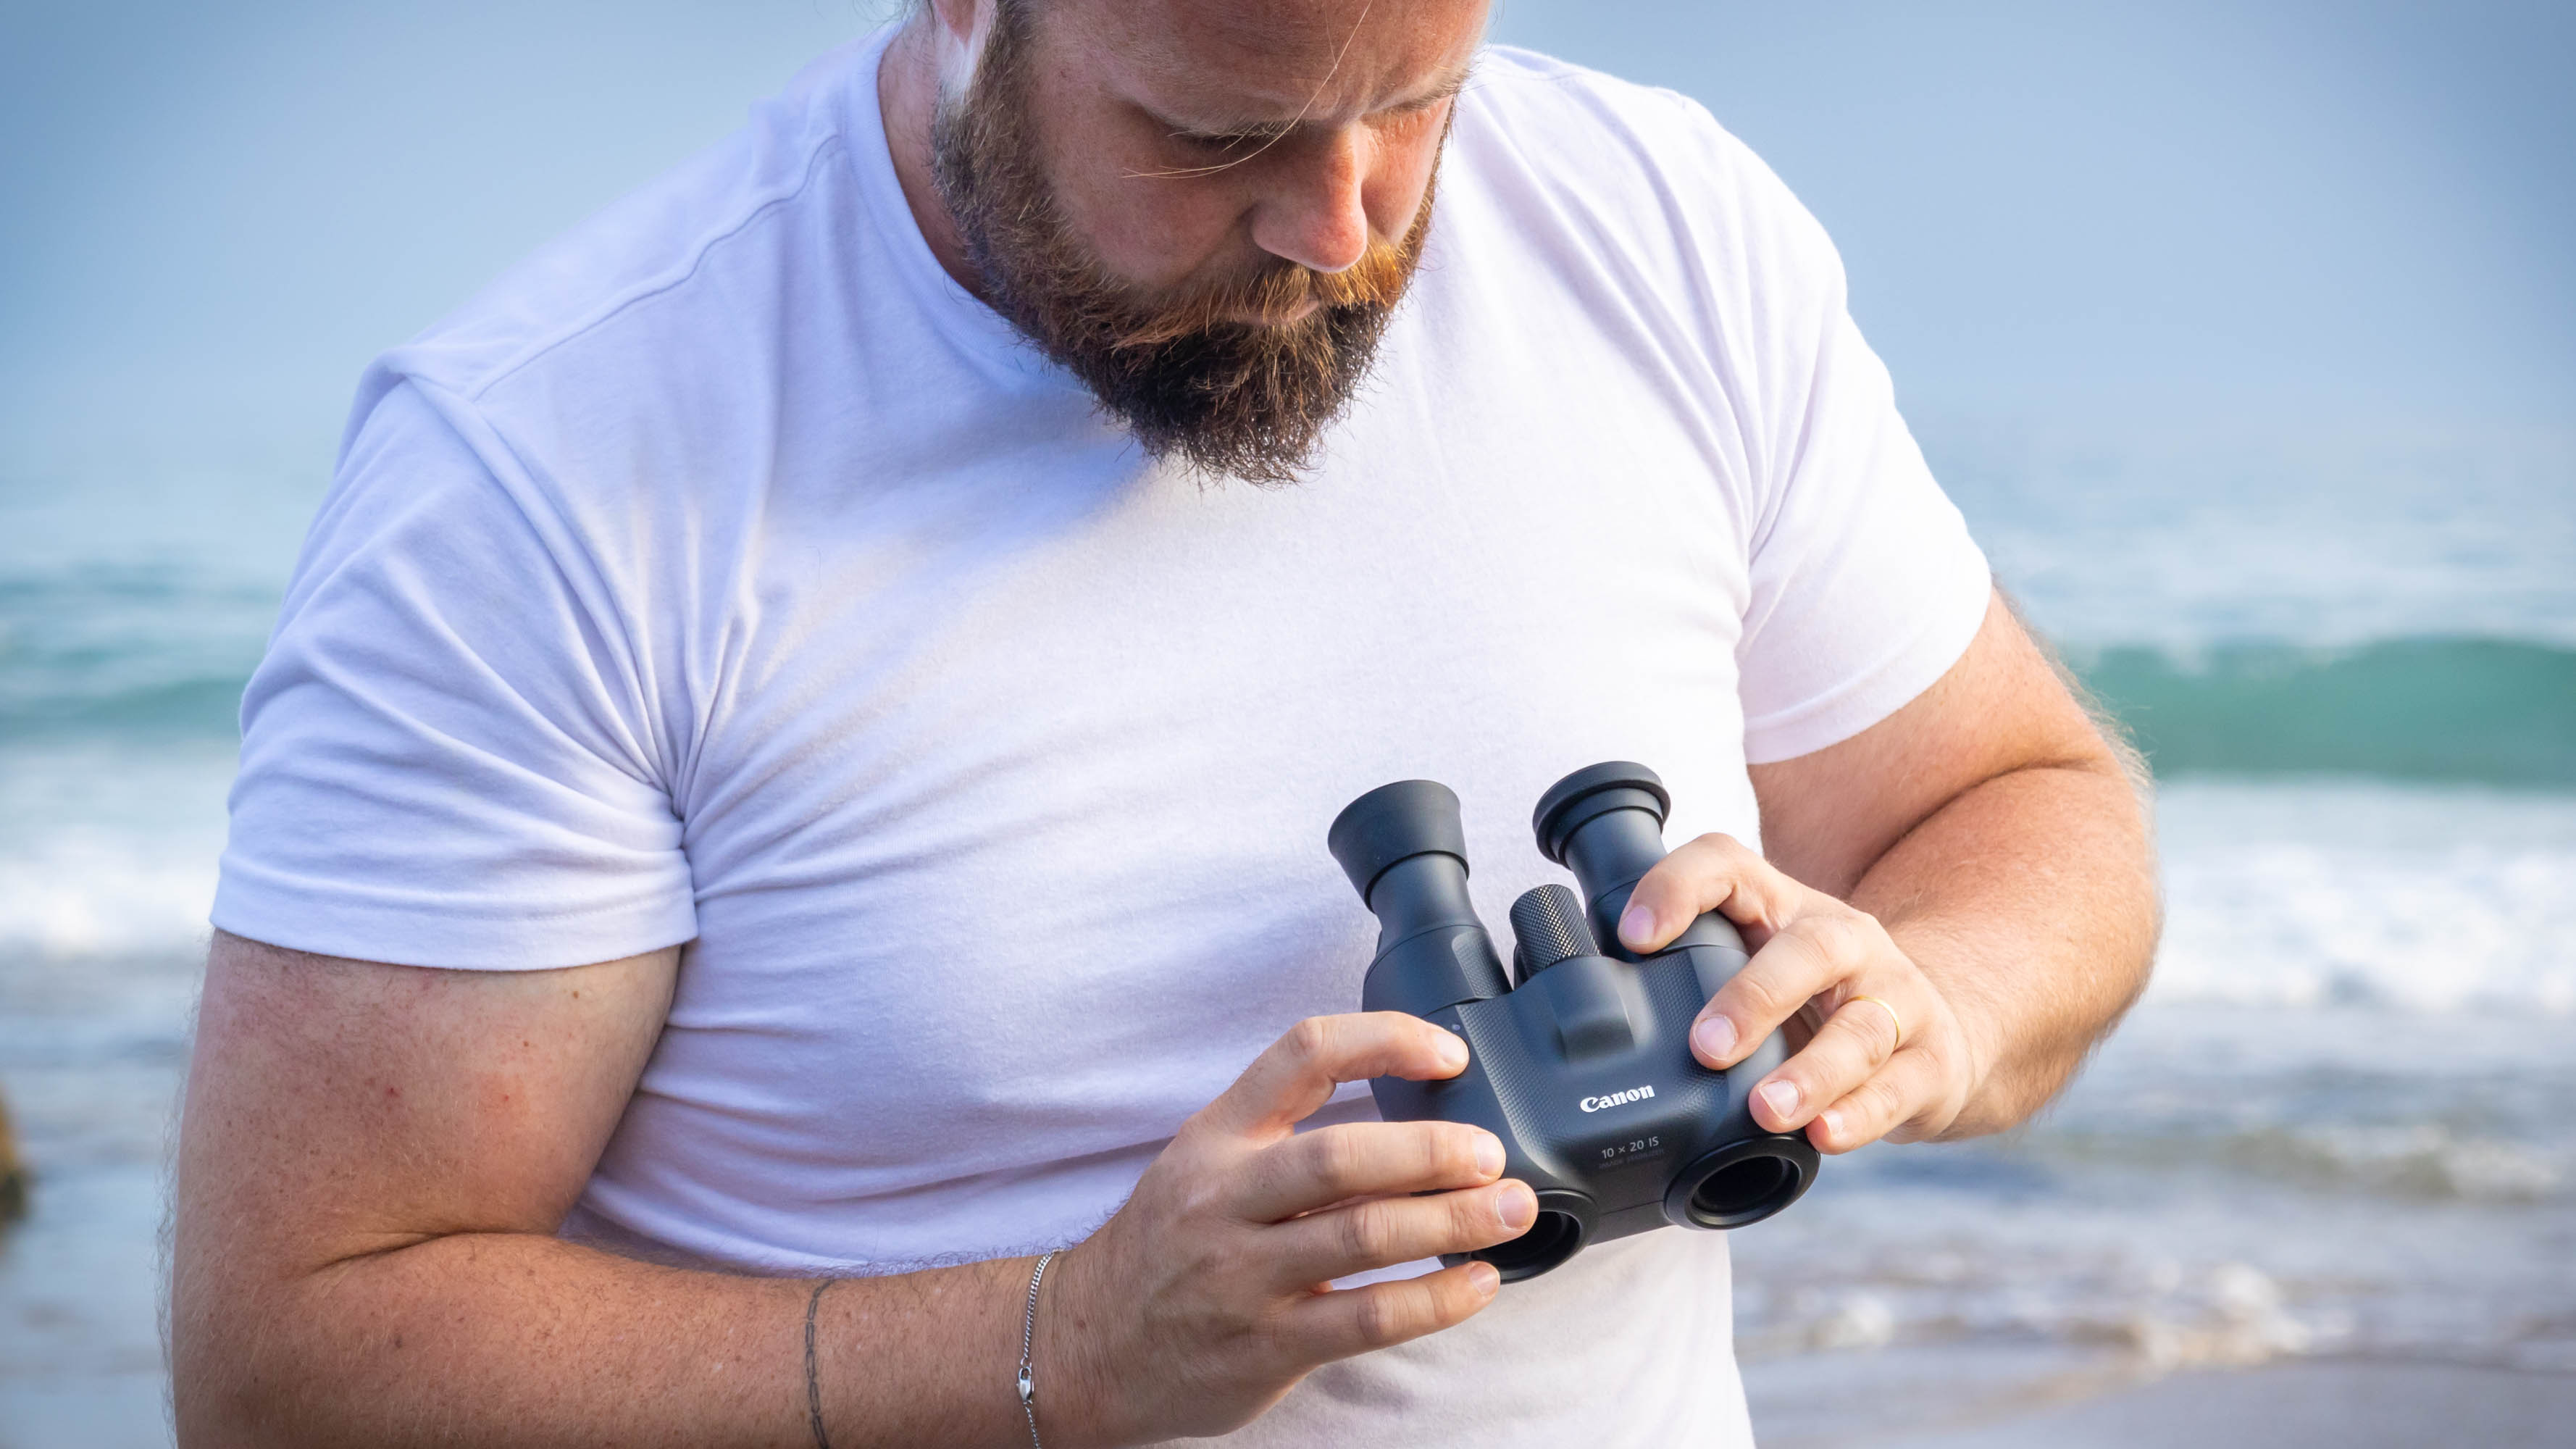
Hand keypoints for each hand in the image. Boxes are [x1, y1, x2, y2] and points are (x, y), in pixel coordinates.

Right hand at [1041, 1013, 1534, 1446]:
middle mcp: (1226, 1198)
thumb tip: (1417, 1115)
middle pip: (1342, 1156)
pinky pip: (1367, 1320)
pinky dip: (1435, 1300)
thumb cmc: (1168, 1244)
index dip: (1384, 1041)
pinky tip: (1477, 1284)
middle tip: (1493, 1152)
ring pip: (1364, 1235)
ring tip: (1512, 1211)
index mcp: (1218, 1135)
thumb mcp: (1204, 1162)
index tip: (1448, 1054)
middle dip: (1433, 1150)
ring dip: (1454, 1221)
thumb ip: (1289, 1135)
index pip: (1303, 1056)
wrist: (1087, 1344)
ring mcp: (1244, 1276)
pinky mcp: (1265, 1347)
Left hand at [1617, 835, 1987, 1154]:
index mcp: (1784, 908)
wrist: (1937, 1028)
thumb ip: (1688, 977)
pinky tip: (1824, 1135)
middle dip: (1753, 997)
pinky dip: (1859, 1114)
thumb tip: (1589, 1010)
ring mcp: (1896, 998)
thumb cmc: (1814, 1000)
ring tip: (1767, 1109)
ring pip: (1860, 1027)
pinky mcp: (1930, 1059)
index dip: (1677, 888)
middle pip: (1809, 948)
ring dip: (1810, 1071)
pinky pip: (1897, 1085)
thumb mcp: (1755, 969)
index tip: (1632, 934)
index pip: (1728, 866)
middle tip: (1704, 1047)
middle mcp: (1846, 941)